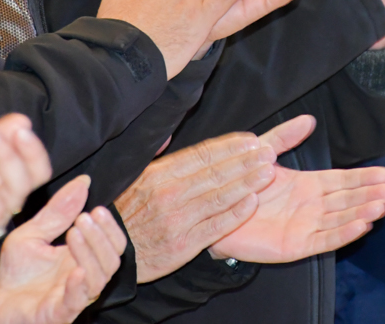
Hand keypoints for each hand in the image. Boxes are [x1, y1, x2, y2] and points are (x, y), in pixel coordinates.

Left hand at [0, 177, 125, 323]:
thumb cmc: (17, 273)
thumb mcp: (34, 233)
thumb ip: (58, 211)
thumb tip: (83, 183)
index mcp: (82, 257)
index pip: (112, 243)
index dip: (110, 227)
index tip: (97, 209)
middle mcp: (84, 276)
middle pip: (112, 259)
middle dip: (102, 236)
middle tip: (84, 218)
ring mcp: (73, 295)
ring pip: (99, 278)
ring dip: (91, 254)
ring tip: (73, 233)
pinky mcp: (58, 312)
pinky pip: (77, 301)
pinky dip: (79, 286)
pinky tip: (75, 271)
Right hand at [115, 131, 278, 281]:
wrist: (116, 251)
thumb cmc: (129, 212)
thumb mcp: (136, 177)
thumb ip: (157, 155)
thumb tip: (171, 133)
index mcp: (159, 174)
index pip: (201, 154)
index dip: (229, 146)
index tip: (251, 140)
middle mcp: (169, 194)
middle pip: (214, 173)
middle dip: (245, 161)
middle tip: (268, 152)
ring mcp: (177, 220)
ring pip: (218, 197)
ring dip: (246, 183)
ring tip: (268, 172)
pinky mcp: (184, 244)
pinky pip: (215, 226)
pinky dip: (236, 214)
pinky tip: (253, 202)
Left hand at [209, 116, 384, 263]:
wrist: (216, 213)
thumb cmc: (240, 185)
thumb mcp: (263, 153)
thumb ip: (286, 138)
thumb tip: (310, 119)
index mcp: (308, 185)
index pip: (343, 180)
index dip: (364, 177)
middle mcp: (312, 206)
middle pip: (348, 199)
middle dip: (371, 194)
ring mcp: (306, 226)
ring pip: (341, 219)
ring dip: (363, 212)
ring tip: (383, 206)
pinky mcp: (297, 245)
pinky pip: (325, 239)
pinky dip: (344, 233)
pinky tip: (362, 225)